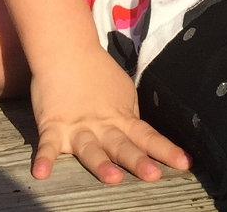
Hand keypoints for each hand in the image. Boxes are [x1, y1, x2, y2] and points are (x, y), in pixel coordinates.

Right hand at [28, 47, 189, 183]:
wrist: (67, 49)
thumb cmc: (96, 71)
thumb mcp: (123, 93)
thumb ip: (129, 117)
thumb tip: (141, 135)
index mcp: (121, 118)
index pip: (147, 137)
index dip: (166, 151)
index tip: (185, 164)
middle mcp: (102, 126)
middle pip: (122, 146)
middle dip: (138, 161)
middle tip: (153, 175)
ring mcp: (77, 127)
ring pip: (90, 149)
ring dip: (101, 164)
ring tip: (112, 178)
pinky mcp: (52, 126)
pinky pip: (47, 145)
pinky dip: (44, 159)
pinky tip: (41, 173)